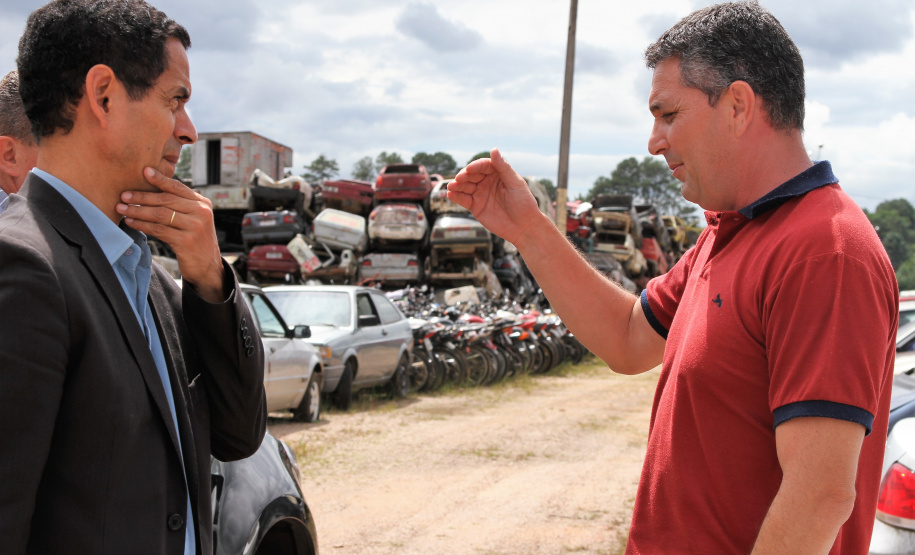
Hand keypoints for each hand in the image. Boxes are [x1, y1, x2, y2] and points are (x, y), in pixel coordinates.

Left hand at [116, 167, 225, 302]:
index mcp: (202, 203)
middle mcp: (201, 212)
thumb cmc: (195, 239)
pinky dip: (143, 225)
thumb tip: (152, 189)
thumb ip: (180, 205)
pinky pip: (159, 230)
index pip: (178, 187)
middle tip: (124, 195)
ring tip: (122, 209)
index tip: (144, 171)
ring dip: (138, 211)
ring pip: (160, 214)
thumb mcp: (193, 219)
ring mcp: (195, 227)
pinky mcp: (187, 241)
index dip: (160, 179)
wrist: (207, 265)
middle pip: (166, 200)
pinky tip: (132, 223)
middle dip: (142, 197)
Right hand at [447, 148, 543, 246]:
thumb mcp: (515, 183)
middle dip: (464, 176)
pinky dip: (456, 197)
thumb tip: (494, 149)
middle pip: (472, 175)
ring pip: (465, 186)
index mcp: (497, 173)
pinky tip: (450, 194)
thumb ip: (503, 167)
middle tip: (459, 179)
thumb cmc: (524, 203)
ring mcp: (480, 193)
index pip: (484, 165)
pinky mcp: (475, 206)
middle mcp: (487, 181)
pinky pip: (463, 200)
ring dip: (457, 185)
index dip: (476, 166)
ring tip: (451, 186)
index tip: (470, 169)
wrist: (523, 227)